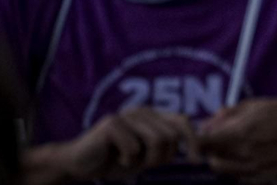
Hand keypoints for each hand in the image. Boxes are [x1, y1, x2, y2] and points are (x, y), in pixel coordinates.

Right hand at [39, 107, 193, 182]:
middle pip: (170, 137)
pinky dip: (126, 161)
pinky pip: (133, 149)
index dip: (193, 141)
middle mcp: (142, 111)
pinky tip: (115, 158)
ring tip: (128, 161)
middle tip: (142, 164)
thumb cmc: (114, 160)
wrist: (79, 164)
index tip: (197, 161)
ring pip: (156, 141)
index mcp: (152, 116)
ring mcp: (127, 115)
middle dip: (161, 158)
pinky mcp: (112, 124)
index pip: (182, 122)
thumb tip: (197, 144)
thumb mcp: (145, 156)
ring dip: (145, 160)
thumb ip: (165, 147)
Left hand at [197, 98, 276, 183]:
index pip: (204, 142)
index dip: (198, 140)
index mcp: (241, 132)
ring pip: (223, 170)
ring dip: (223, 160)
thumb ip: (229, 114)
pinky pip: (238, 177)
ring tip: (236, 149)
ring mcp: (253, 168)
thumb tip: (207, 124)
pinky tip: (248, 157)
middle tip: (221, 141)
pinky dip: (237, 169)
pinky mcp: (261, 178)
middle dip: (212, 150)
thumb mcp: (257, 104)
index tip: (201, 136)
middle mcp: (244, 153)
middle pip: (212, 159)